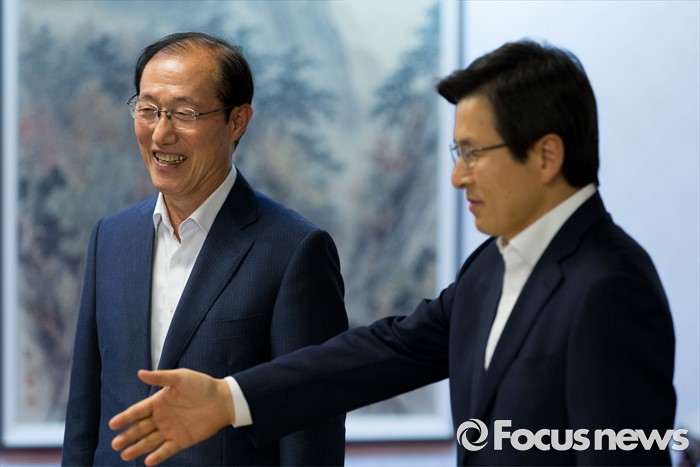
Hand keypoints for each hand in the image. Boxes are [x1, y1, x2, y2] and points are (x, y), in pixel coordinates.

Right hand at [109, 368, 234, 465]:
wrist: (223, 399)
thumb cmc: (202, 385)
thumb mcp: (180, 377)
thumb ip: (160, 377)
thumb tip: (140, 373)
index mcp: (159, 402)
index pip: (138, 411)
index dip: (125, 418)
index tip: (112, 424)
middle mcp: (162, 418)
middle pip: (140, 428)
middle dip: (127, 436)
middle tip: (115, 444)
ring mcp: (170, 430)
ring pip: (150, 441)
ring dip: (137, 448)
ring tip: (124, 455)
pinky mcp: (181, 440)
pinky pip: (167, 450)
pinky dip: (158, 456)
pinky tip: (148, 461)